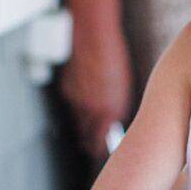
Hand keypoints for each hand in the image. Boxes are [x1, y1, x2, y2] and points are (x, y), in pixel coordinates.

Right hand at [59, 23, 133, 157]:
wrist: (94, 38)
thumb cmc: (115, 60)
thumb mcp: (122, 87)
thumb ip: (117, 106)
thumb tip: (111, 121)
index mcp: (111, 110)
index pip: (103, 138)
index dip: (101, 147)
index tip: (101, 151)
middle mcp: (92, 109)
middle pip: (88, 134)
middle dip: (90, 140)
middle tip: (91, 146)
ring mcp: (77, 101)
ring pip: (79, 120)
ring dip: (84, 124)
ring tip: (88, 126)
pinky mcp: (67, 90)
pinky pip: (73, 103)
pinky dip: (78, 102)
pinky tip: (84, 94)